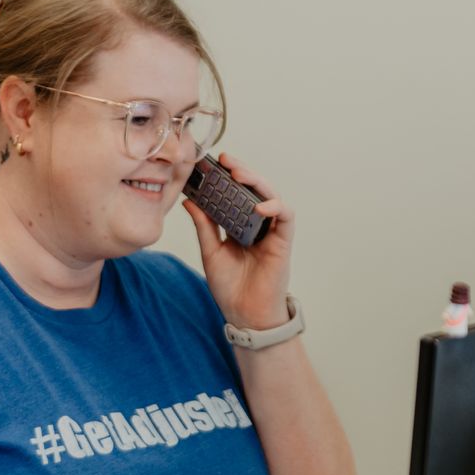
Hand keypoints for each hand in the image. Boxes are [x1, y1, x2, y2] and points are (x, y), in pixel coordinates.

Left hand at [183, 152, 294, 330]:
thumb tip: (189, 201)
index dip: (224, 177)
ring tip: (239, 174)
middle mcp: (256, 224)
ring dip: (257, 182)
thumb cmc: (230, 287)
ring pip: (270, 196)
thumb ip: (204, 226)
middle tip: (225, 160)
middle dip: (241, 171)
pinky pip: (285, 217)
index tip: (209, 163)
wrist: (244, 314)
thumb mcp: (210, 252)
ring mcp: (271, 231)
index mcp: (238, 224)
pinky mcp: (283, 242)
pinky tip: (260, 206)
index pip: (234, 193)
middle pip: (253, 189)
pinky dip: (275, 207)